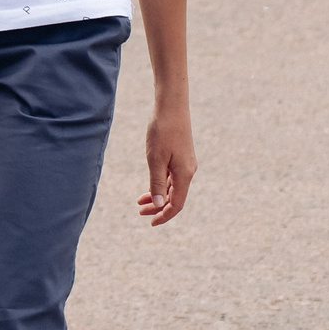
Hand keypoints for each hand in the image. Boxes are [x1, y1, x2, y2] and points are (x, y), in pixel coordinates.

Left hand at [138, 103, 194, 225]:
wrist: (171, 107)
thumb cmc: (162, 131)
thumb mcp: (155, 159)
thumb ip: (157, 183)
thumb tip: (159, 205)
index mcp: (184, 175)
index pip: (176, 204)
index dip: (164, 215)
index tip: (150, 222)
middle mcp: (188, 171)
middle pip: (175, 197)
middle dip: (158, 207)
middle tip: (140, 212)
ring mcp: (185, 164)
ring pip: (173, 187)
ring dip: (158, 196)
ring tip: (140, 202)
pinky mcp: (181, 156)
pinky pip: (172, 177)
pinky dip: (161, 184)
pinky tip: (150, 186)